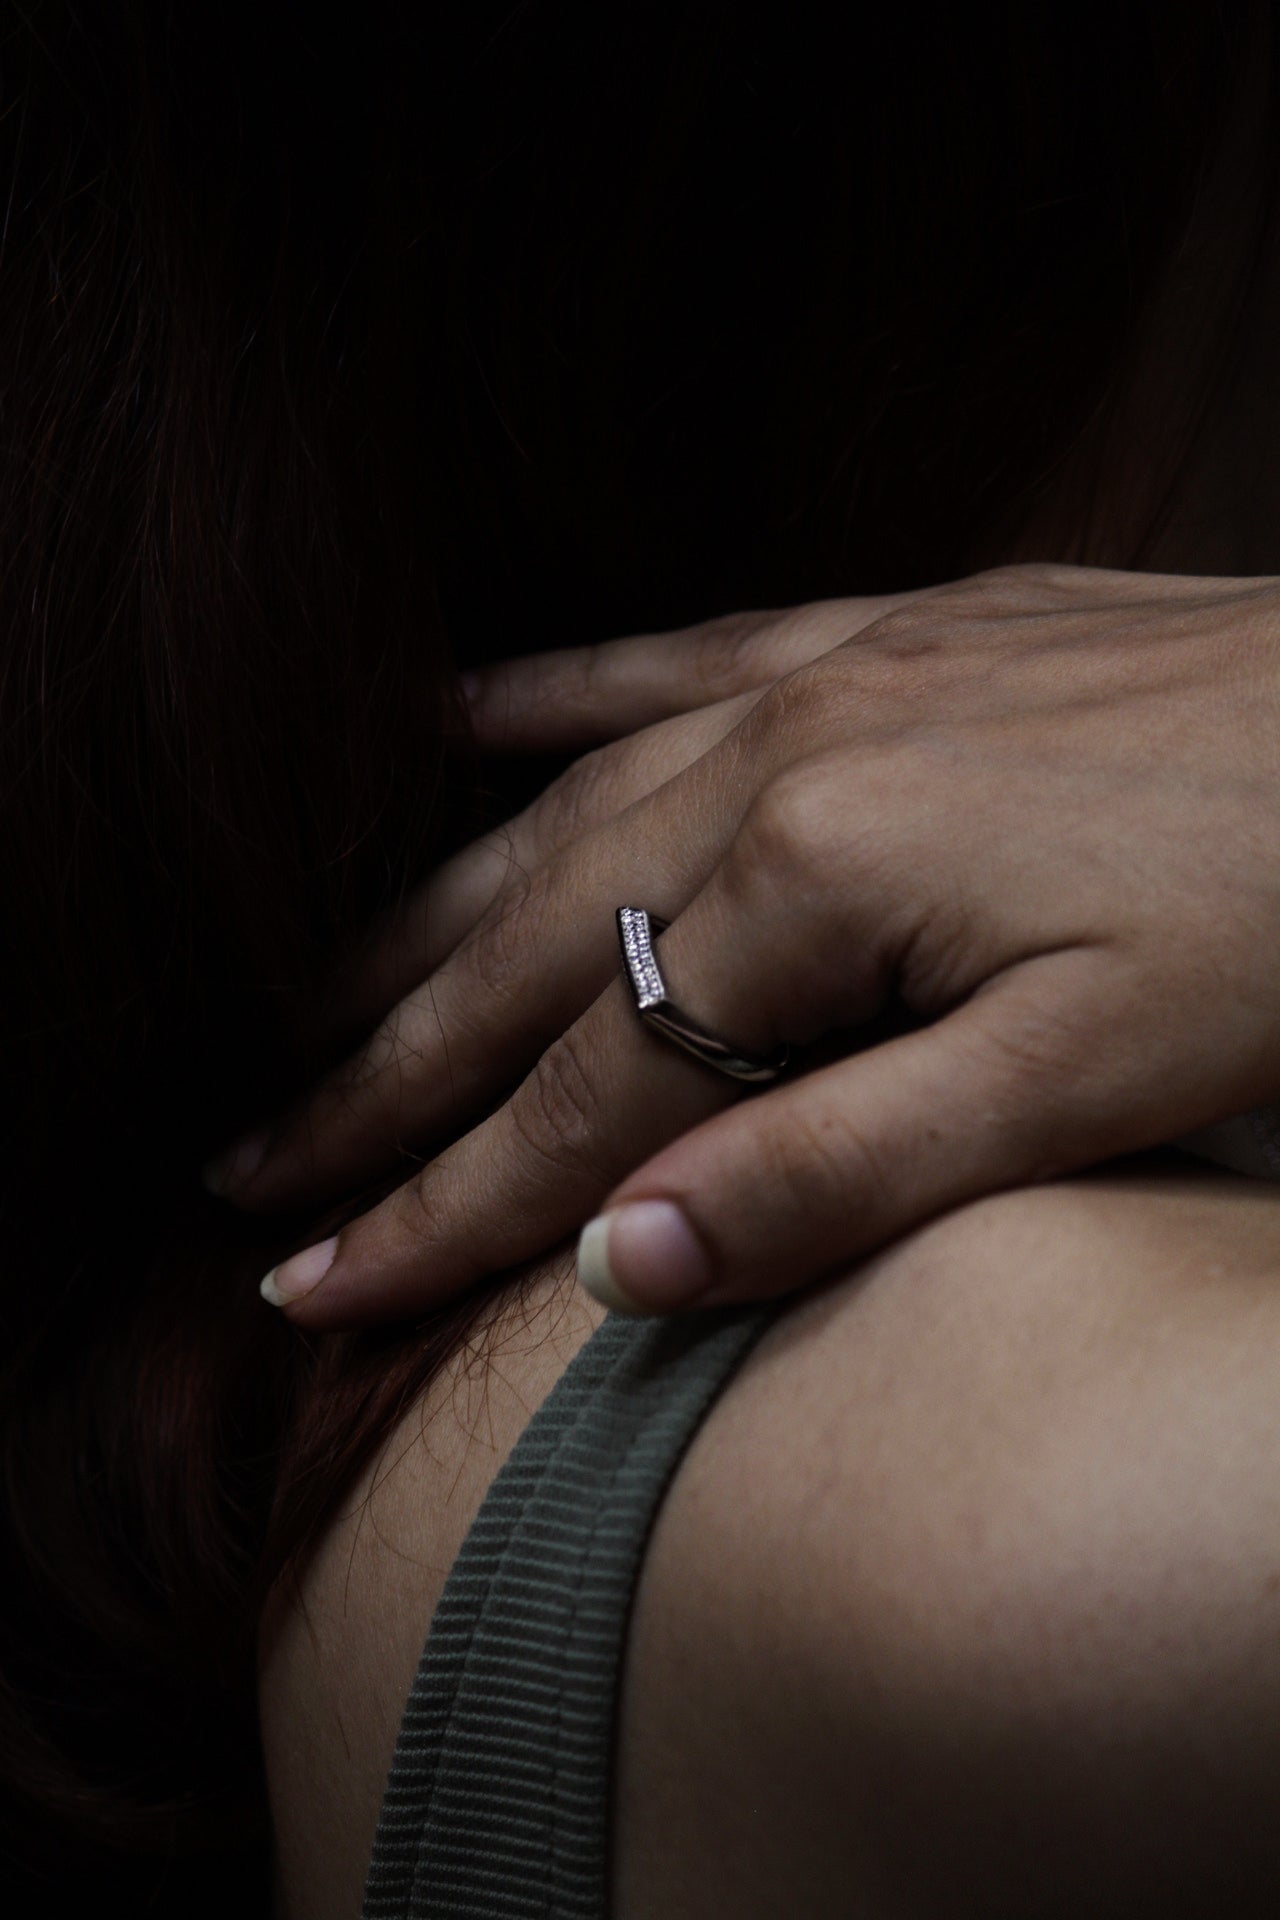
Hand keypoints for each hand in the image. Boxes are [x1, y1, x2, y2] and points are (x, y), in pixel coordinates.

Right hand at [205, 564, 1279, 1324]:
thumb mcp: (1084, 1077)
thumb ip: (840, 1169)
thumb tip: (615, 1262)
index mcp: (815, 876)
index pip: (577, 1090)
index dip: (436, 1207)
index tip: (308, 1284)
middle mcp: (776, 753)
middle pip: (523, 953)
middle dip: (379, 1080)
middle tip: (247, 1163)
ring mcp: (821, 672)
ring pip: (561, 815)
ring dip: (422, 922)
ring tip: (308, 999)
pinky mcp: (881, 628)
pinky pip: (664, 657)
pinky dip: (546, 699)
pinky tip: (449, 712)